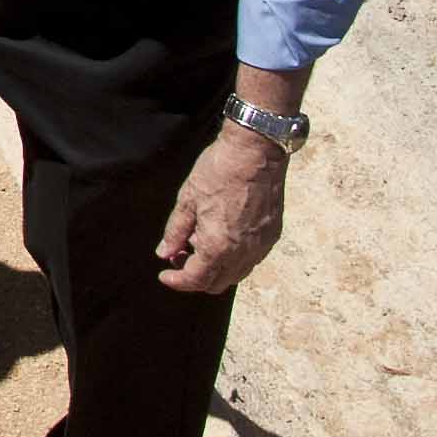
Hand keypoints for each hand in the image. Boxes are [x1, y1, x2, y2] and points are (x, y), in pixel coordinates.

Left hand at [159, 126, 291, 294]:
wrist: (255, 152)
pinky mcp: (272, 235)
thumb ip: (175, 232)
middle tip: (179, 255)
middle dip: (195, 276)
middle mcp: (243, 253)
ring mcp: (261, 246)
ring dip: (215, 268)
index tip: (165, 274)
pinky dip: (234, 257)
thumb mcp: (187, 200)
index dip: (177, 281)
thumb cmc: (219, 171)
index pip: (196, 280)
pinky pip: (251, 259)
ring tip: (200, 242)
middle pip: (217, 284)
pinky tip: (222, 235)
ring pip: (236, 274)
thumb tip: (164, 252)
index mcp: (218, 247)